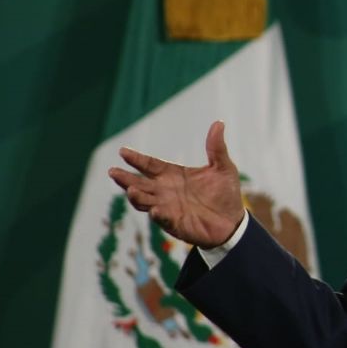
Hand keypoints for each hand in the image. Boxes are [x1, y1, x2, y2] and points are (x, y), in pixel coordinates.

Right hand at [108, 121, 244, 248]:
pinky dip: (158, 214)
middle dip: (126, 178)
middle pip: (140, 183)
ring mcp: (168, 208)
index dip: (137, 159)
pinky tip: (154, 210)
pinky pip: (163, 219)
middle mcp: (166, 191)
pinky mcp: (175, 223)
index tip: (123, 151)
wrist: (233, 221)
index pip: (151, 165)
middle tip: (113, 171)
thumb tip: (219, 123)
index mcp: (174, 175)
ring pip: (145, 201)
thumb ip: (216, 148)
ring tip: (131, 190)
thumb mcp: (223, 168)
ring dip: (137, 196)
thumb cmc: (225, 194)